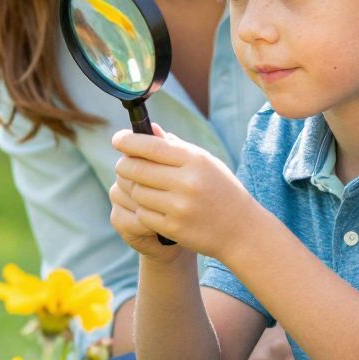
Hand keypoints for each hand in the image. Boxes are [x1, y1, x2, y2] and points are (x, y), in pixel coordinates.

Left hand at [111, 125, 257, 260]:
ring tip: (143, 187)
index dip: (128, 141)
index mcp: (195, 160)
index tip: (117, 140)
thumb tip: (150, 129)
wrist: (241, 230)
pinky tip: (152, 206)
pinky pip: (142, 214)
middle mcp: (187, 182)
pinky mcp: (173, 228)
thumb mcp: (206, 162)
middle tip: (124, 165)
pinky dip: (143, 209)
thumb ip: (176, 147)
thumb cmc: (221, 190)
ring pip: (137, 192)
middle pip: (136, 168)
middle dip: (124, 165)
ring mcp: (179, 207)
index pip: (151, 146)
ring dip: (134, 188)